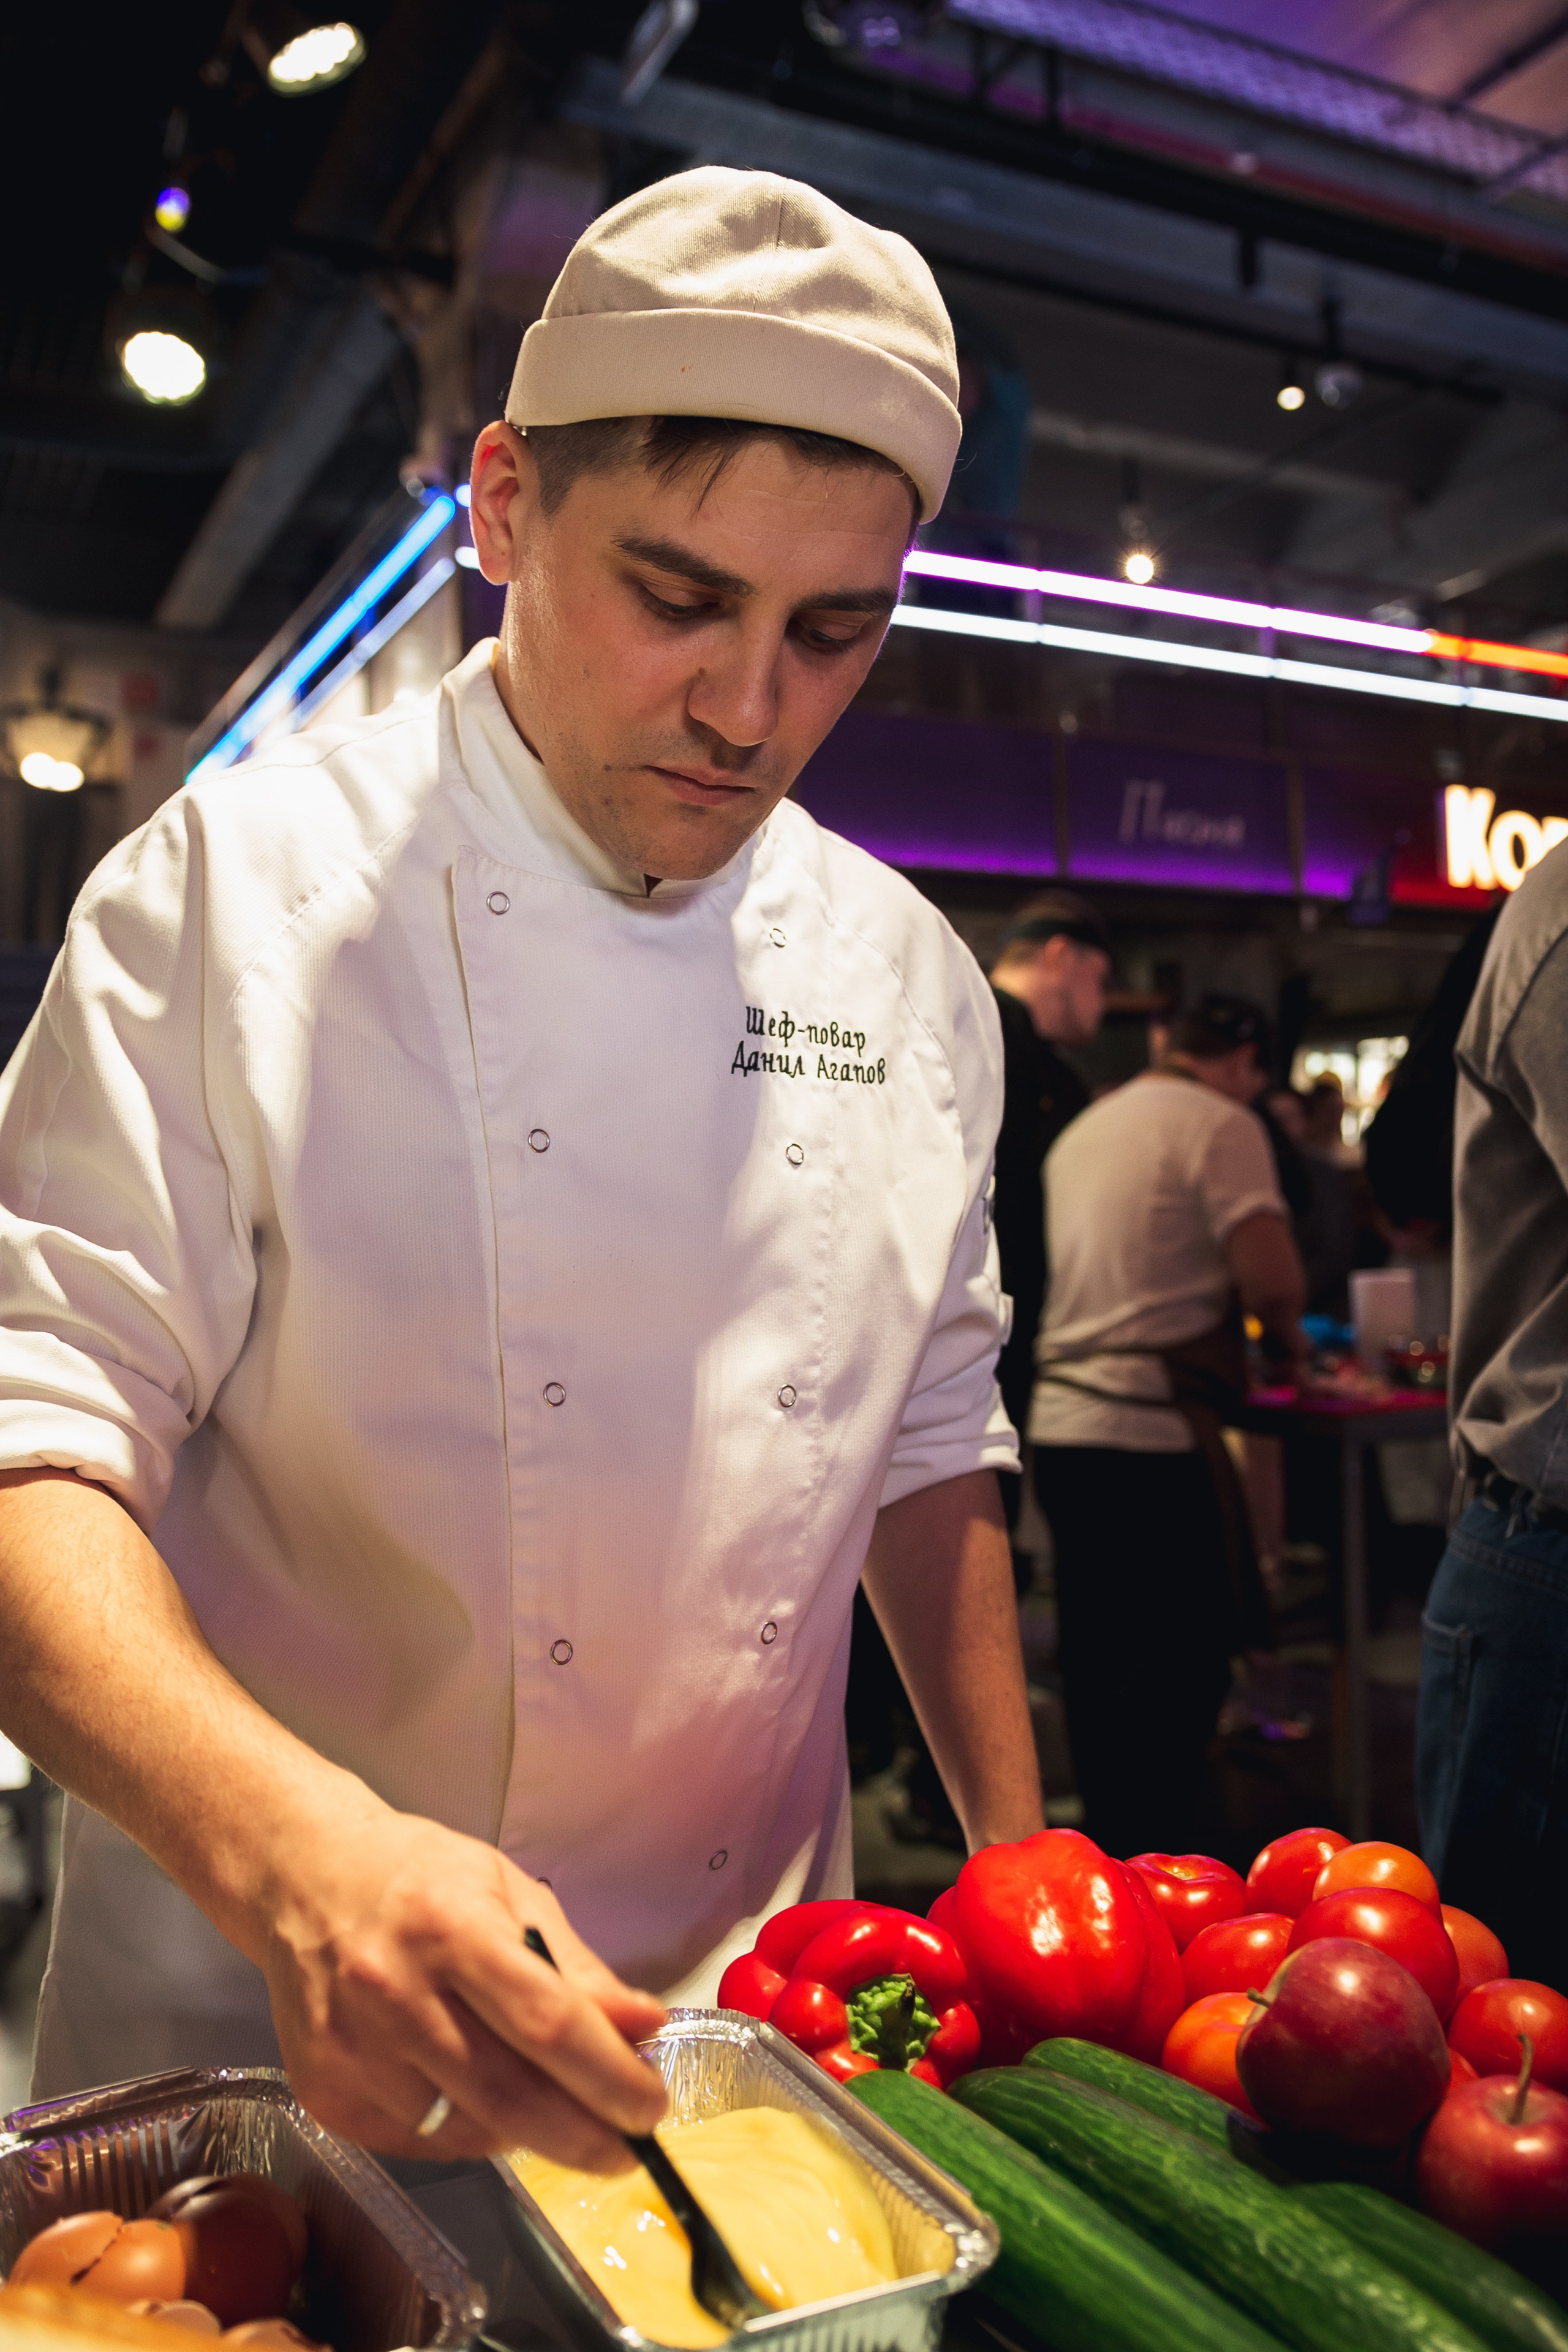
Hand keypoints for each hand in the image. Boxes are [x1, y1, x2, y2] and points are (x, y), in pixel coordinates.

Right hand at [257, 1794, 667, 2163]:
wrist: (303, 1877)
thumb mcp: (511, 1892)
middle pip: (509, 2095)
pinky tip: (480, 2099)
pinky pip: (420, 2143)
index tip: (649, 2107)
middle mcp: (394, 1992)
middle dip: (584, 2135)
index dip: (609, 2077)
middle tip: (625, 2147)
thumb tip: (643, 2026)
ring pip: (466, 2129)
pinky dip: (467, 2134)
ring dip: (526, 2134)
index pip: (547, 2023)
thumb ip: (578, 1967)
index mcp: (451, 1928)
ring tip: (551, 2106)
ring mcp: (353, 2050)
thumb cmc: (418, 1877)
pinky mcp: (325, 2093)